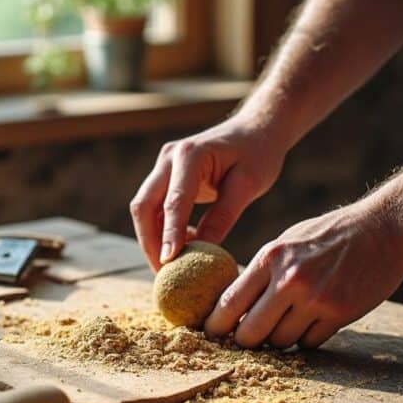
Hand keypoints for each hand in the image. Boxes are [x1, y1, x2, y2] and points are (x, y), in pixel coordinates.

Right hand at [130, 115, 288, 270]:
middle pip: (144, 206)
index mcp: (190, 155)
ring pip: (144, 209)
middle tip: (164, 274)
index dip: (169, 234)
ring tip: (172, 267)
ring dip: (153, 238)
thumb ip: (223, 216)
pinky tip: (184, 246)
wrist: (256, 129)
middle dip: (150, 242)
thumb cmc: (258, 154)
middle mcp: (168, 158)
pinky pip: (155, 207)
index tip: (168, 263)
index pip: (173, 202)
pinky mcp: (165, 175)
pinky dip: (163, 229)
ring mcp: (163, 165)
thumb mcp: (248, 185)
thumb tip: (202, 252)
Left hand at [204, 200, 402, 348]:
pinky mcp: (339, 314)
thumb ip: (260, 273)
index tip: (210, 334)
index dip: (215, 326)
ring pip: (280, 342)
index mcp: (270, 258)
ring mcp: (316, 299)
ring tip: (287, 321)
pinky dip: (306, 338)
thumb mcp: (285, 243)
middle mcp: (289, 280)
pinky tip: (312, 320)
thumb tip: (228, 305)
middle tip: (247, 338)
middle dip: (245, 341)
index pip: (228, 304)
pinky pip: (309, 343)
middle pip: (249, 333)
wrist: (383, 230)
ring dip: (279, 339)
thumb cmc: (327, 236)